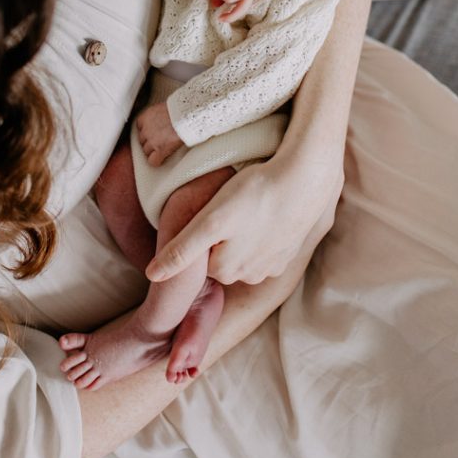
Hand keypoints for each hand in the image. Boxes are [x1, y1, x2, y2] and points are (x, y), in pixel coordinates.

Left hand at [136, 101, 183, 165]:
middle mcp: (146, 129)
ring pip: (146, 151)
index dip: (147, 130)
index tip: (152, 131)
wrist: (187, 116)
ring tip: (162, 149)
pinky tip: (162, 158)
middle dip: (149, 141)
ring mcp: (152, 140)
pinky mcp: (160, 150)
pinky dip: (157, 161)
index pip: (140, 126)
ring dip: (153, 151)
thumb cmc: (181, 109)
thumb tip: (164, 117)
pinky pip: (153, 161)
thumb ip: (160, 114)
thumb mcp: (165, 107)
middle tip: (160, 140)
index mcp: (146, 116)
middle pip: (142, 140)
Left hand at [145, 154, 343, 284]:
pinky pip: (264, 247)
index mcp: (225, 271)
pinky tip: (266, 211)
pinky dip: (262, 232)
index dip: (200, 231)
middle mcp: (249, 277)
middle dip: (220, 234)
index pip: (199, 256)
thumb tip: (152, 276)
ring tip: (248, 205)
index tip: (210, 209)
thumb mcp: (210, 220)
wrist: (305, 180)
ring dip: (241, 233)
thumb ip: (181, 250)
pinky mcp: (289, 254)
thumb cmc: (254, 194)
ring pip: (243, 251)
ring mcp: (272, 267)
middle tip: (228, 205)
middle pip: (220, 255)